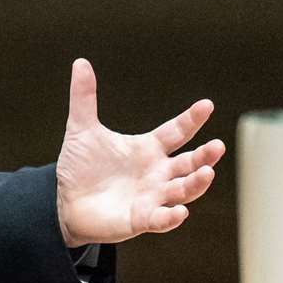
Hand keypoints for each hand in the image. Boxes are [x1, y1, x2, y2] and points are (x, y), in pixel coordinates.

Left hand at [55, 59, 224, 247]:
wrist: (65, 202)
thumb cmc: (80, 167)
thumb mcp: (81, 129)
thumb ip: (84, 98)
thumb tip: (80, 62)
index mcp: (148, 149)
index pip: (176, 132)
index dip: (191, 120)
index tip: (206, 106)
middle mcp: (157, 173)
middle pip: (188, 163)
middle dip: (204, 156)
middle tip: (217, 146)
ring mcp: (152, 197)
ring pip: (182, 191)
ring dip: (196, 184)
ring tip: (207, 173)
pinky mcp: (140, 220)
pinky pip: (161, 220)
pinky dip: (171, 217)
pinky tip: (180, 211)